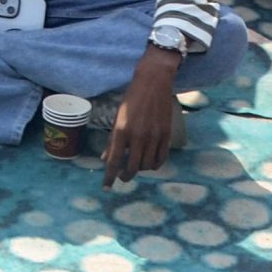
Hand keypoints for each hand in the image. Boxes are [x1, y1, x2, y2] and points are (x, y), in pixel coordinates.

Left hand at [102, 50, 180, 186]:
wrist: (153, 83)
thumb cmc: (131, 99)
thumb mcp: (117, 118)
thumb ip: (112, 140)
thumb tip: (105, 159)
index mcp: (122, 131)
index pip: (115, 160)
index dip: (110, 176)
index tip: (106, 187)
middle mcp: (138, 136)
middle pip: (132, 167)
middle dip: (125, 176)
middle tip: (122, 177)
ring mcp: (154, 137)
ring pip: (147, 166)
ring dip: (140, 170)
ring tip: (135, 167)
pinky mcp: (166, 136)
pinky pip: (161, 159)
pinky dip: (154, 165)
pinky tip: (149, 164)